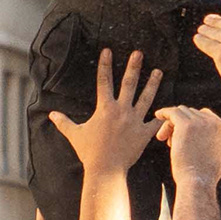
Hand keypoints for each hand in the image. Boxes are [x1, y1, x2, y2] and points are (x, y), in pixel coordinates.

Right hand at [49, 48, 164, 178]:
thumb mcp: (75, 134)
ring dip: (153, 83)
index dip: (105, 64)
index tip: (108, 50)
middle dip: (134, 67)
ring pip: (146, 98)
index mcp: (105, 108)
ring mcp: (134, 121)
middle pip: (129, 83)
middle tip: (139, 53)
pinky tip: (169, 108)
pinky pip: (156, 123)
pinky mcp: (144, 133)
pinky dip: (163, 116)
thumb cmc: (89, 152)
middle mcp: (121, 110)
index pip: (104, 81)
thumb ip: (64, 122)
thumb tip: (51, 114)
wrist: (106, 169)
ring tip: (159, 71)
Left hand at [153, 102, 220, 188]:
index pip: (206, 116)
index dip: (193, 124)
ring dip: (172, 124)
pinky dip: (165, 112)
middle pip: (192, 114)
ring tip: (164, 139)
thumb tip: (218, 150)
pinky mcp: (186, 125)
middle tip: (170, 141)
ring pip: (181, 113)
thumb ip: (220, 150)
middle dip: (180, 125)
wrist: (198, 182)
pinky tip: (158, 115)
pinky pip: (173, 112)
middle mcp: (215, 122)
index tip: (182, 135)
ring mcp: (201, 122)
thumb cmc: (206, 177)